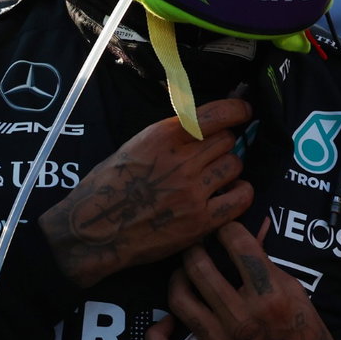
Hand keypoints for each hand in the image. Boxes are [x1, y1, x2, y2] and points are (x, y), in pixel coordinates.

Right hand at [39, 99, 252, 287]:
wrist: (96, 229)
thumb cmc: (108, 187)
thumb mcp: (134, 146)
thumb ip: (168, 135)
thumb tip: (198, 124)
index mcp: (163, 136)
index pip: (216, 114)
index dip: (236, 110)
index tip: (244, 110)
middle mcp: (181, 161)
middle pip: (227, 140)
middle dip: (223, 144)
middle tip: (211, 154)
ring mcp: (193, 191)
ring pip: (235, 166)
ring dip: (229, 168)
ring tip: (214, 177)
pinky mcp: (201, 220)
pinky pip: (240, 198)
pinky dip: (240, 193)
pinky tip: (230, 194)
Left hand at [146, 221, 340, 339]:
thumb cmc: (307, 336)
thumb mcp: (297, 293)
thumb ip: (268, 263)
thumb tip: (251, 231)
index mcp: (270, 297)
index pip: (238, 245)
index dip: (227, 228)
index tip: (225, 229)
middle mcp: (243, 318)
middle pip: (199, 267)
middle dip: (194, 246)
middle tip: (197, 244)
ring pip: (180, 300)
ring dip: (177, 278)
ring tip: (184, 273)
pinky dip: (157, 337)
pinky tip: (165, 321)